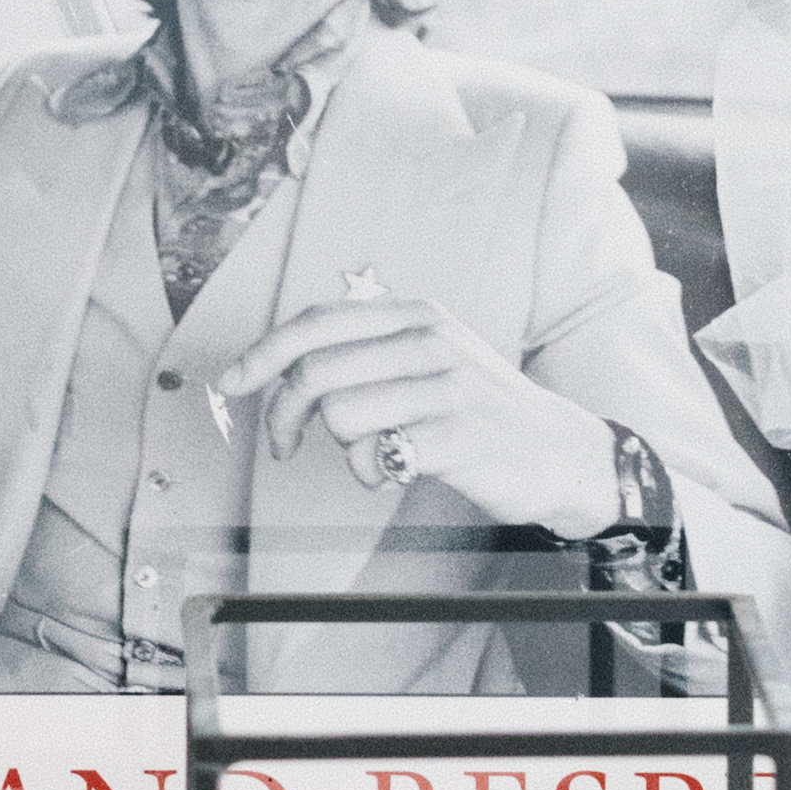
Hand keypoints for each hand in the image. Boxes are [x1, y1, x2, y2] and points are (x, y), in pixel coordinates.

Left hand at [230, 273, 616, 542]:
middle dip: (282, 415)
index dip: (262, 352)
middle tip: (283, 445)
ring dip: (341, 449)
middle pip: (315, 372)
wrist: (559, 452)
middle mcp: (430, 341)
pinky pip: (375, 457)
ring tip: (375, 454)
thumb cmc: (478, 408)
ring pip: (339, 417)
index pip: (317, 321)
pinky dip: (371, 474)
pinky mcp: (458, 437)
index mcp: (416, 315)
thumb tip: (282, 368)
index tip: (231, 382)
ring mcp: (447, 388)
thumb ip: (366, 351)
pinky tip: (399, 470)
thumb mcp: (429, 357)